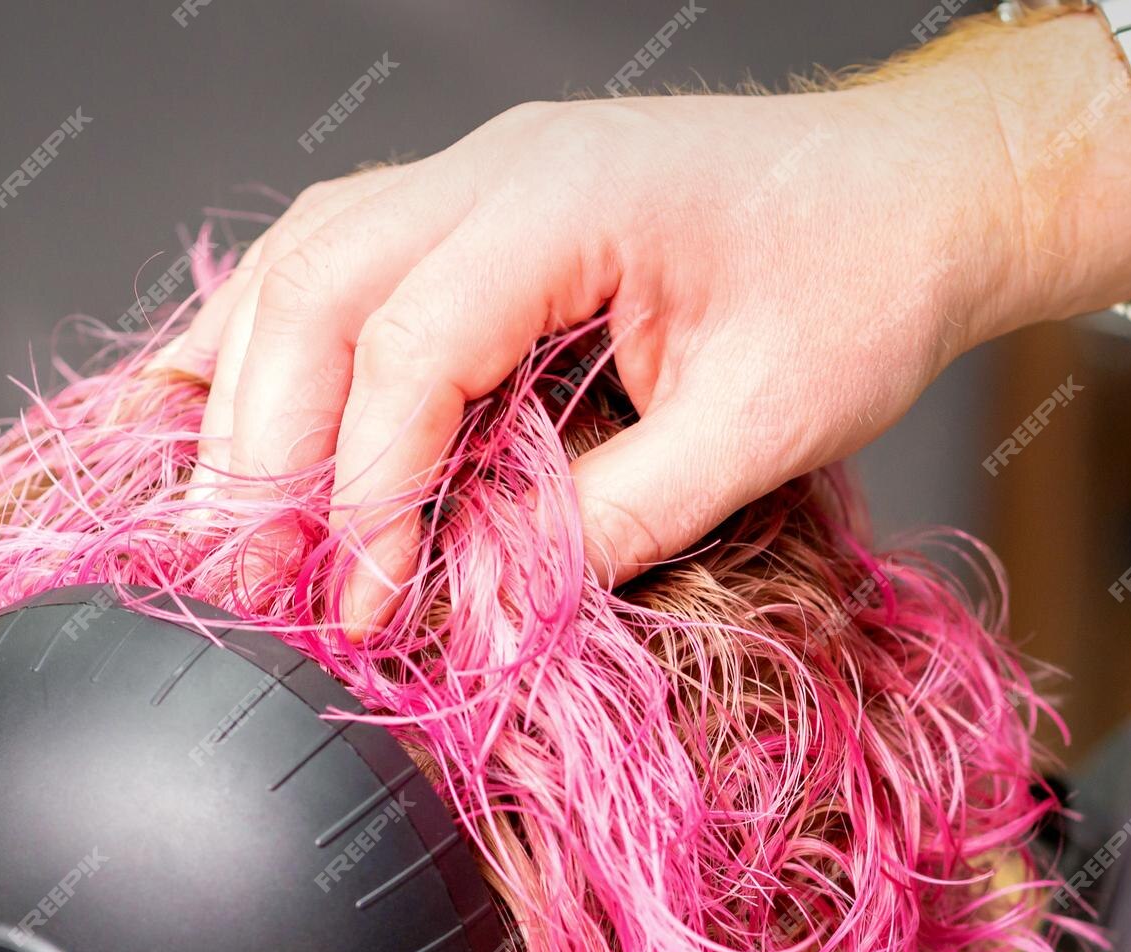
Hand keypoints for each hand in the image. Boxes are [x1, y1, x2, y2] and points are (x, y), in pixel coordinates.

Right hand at [164, 47, 1087, 633]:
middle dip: (268, 453)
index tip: (361, 603)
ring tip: (218, 524)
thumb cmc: (863, 282)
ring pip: (299, 267)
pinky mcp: (472, 207)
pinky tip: (213, 401)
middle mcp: (495, 166)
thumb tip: (493, 606)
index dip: (369, 490)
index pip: (410, 348)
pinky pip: (330, 257)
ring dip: (247, 397)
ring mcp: (473, 174)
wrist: (916, 194)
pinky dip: (263, 337)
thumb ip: (620, 518)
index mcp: (569, 199)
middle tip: (252, 587)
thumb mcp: (762, 426)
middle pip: (315, 297)